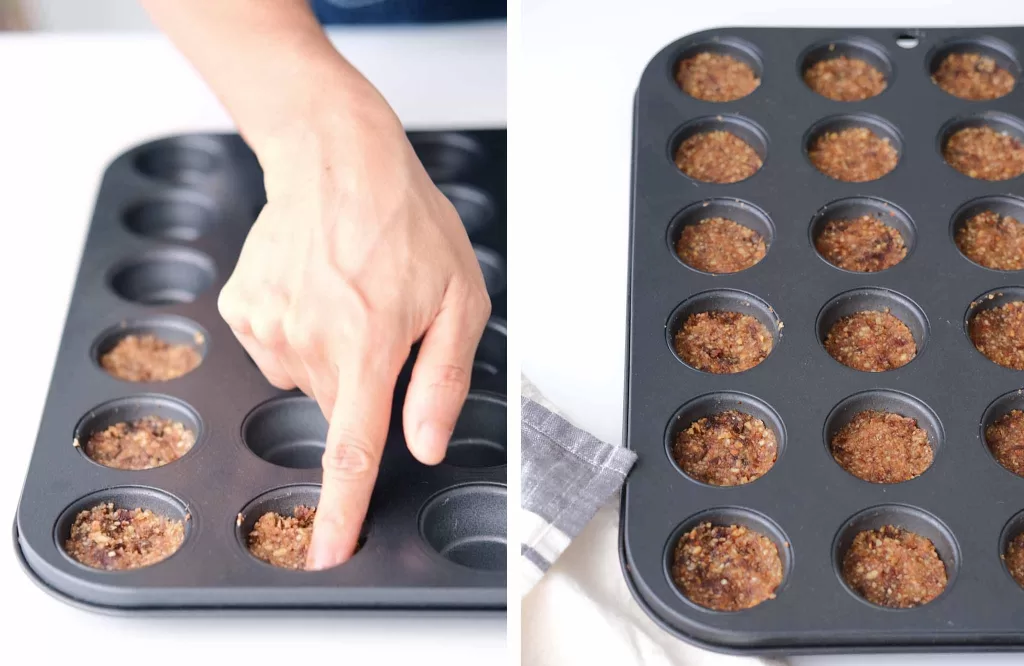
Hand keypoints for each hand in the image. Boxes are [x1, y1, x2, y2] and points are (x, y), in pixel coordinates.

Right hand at [218, 96, 490, 569]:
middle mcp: (308, 340)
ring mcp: (266, 324)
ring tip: (348, 296)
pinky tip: (316, 290)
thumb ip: (442, 380)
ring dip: (332, 356)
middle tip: (382, 322)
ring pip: (307, 380)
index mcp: (367, 343)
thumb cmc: (407, 222)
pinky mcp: (242, 309)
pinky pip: (277, 351)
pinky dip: (300, 334)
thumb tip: (424, 444)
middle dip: (365, 382)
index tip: (323, 553)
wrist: (336, 159)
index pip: (352, 449)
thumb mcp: (459, 298)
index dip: (339, 511)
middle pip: (339, 407)